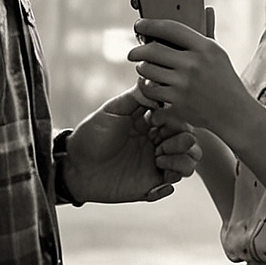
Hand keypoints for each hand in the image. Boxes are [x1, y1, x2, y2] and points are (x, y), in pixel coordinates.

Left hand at [65, 89, 202, 203]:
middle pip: (190, 140)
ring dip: (182, 159)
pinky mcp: (151, 184)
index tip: (155, 119)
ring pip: (190, 161)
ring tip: (159, 159)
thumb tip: (153, 80)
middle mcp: (157, 141)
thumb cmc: (91, 134)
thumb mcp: (113, 110)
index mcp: (150, 122)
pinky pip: (175, 183)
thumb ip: (135, 97)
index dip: (175, 118)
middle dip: (182, 140)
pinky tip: (157, 173)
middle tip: (160, 143)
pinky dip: (173, 177)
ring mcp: (156, 163)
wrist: (75, 165)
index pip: (178, 117)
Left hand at [129, 18, 258, 141]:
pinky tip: (152, 88)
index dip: (149, 25)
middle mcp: (193, 65)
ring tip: (145, 69)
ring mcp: (184, 85)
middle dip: (137, 51)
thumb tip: (207, 9)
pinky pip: (150, 92)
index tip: (139, 25)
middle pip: (152, 50)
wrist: (234, 114)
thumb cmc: (225, 81)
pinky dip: (148, 90)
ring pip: (147, 71)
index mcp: (205, 48)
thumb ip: (208, 31)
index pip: (170, 28)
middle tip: (133, 53)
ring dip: (142, 69)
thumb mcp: (219, 55)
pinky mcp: (177, 105)